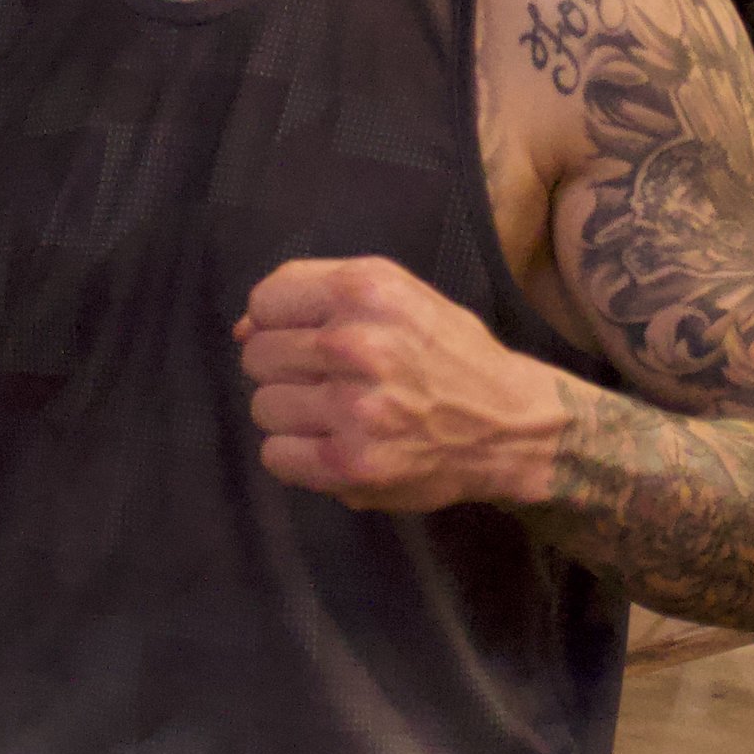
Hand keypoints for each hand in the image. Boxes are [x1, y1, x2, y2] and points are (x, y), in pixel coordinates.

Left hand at [236, 255, 566, 513]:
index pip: (266, 300)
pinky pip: (275, 455)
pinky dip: (297, 455)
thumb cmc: (449, 356)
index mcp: (368, 290)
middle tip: (330, 380)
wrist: (510, 424)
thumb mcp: (397, 298)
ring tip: (337, 414)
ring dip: (293, 414)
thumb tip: (242, 327)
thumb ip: (320, 298)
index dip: (279, 322)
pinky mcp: (352, 464)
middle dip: (286, 369)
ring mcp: (353, 407)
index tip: (307, 338)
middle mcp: (357, 343)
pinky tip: (334, 445)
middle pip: (258, 355)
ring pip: (263, 406)